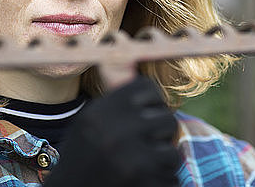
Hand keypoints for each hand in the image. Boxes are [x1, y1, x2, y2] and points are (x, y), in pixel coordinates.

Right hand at [44, 76, 179, 186]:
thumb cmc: (81, 158)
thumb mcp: (89, 123)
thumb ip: (117, 103)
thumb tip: (143, 78)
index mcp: (102, 112)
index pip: (148, 88)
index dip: (151, 102)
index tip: (144, 116)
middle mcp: (117, 134)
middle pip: (167, 119)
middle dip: (160, 134)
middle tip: (143, 146)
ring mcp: (133, 162)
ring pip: (173, 152)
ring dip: (161, 161)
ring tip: (139, 166)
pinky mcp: (146, 185)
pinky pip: (172, 178)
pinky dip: (161, 181)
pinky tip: (140, 182)